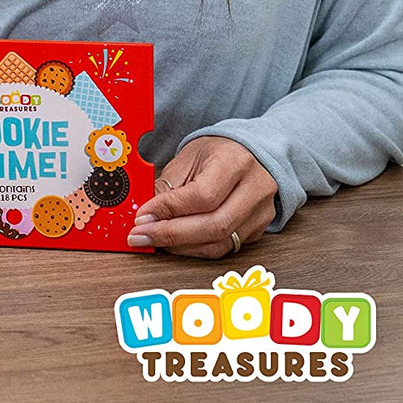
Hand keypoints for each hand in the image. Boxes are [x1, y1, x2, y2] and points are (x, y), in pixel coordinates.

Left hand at [127, 136, 277, 257]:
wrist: (249, 154)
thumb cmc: (216, 154)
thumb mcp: (187, 158)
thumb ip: (167, 185)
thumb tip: (144, 213)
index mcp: (234, 162)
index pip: (202, 195)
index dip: (169, 209)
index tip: (142, 216)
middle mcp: (254, 189)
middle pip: (214, 225)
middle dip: (171, 234)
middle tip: (142, 235)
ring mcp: (260, 213)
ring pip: (219, 243)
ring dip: (181, 246)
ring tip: (154, 239)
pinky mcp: (258, 231)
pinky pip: (224, 248)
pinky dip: (195, 248)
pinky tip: (176, 243)